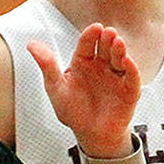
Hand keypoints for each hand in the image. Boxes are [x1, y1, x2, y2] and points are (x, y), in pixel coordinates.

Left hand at [28, 23, 139, 158]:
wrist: (90, 135)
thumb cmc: (73, 111)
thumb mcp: (56, 88)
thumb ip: (47, 66)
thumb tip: (32, 45)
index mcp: (83, 62)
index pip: (87, 43)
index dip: (91, 35)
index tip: (94, 28)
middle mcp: (101, 66)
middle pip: (106, 47)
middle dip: (108, 39)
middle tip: (108, 32)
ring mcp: (116, 77)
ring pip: (119, 59)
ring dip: (120, 50)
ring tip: (118, 42)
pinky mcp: (128, 91)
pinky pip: (132, 78)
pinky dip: (132, 68)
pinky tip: (128, 61)